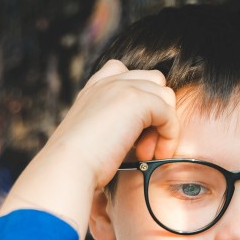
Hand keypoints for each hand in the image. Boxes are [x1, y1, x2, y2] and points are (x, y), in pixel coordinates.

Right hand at [45, 59, 180, 188]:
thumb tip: (145, 132)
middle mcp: (108, 81)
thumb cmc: (80, 163)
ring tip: (148, 153)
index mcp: (95, 88)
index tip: (136, 132)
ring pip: (165, 96)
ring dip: (164, 126)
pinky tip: (156, 155)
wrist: (69, 166)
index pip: (127, 73)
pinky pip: (169, 113)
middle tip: (145, 146)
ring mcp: (122, 86)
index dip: (142, 98)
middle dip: (157, 113)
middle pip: (154, 82)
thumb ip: (116, 122)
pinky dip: (170, 135)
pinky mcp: (136, 100)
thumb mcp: (97, 135)